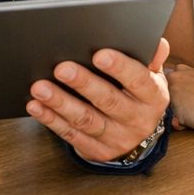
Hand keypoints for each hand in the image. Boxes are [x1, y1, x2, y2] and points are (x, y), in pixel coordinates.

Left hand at [26, 37, 170, 162]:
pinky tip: (36, 106)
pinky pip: (71, 135)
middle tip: (61, 68)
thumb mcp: (152, 77)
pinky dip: (51, 120)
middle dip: (83, 83)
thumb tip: (157, 42)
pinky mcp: (97, 151)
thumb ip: (150, 59)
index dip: (119, 67)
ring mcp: (117, 139)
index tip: (99, 54)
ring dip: (61, 103)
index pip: (139, 80)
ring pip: (86, 120)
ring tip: (40, 87)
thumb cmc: (139, 96)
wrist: (138, 136)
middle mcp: (138, 121)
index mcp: (153, 98)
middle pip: (109, 100)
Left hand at [166, 64, 193, 133]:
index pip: (166, 86)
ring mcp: (172, 92)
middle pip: (163, 98)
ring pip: (167, 109)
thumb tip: (182, 95)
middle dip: (173, 105)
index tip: (188, 101)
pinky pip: (172, 122)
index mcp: (180, 70)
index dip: (176, 96)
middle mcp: (173, 78)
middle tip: (192, 108)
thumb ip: (188, 81)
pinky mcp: (175, 109)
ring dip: (177, 115)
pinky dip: (181, 124)